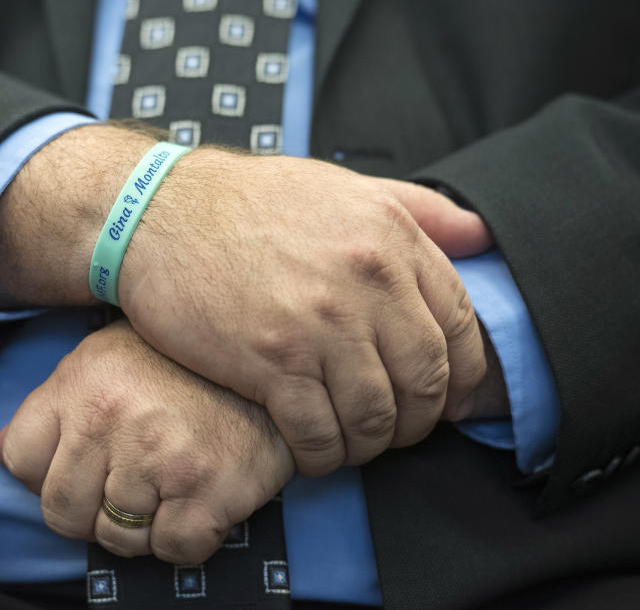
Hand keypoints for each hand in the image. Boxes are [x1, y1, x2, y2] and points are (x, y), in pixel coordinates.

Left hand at [0, 320, 293, 563]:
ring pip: (116, 539)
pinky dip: (185, 539)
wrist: (269, 364)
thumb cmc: (182, 365)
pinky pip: (172, 551)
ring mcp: (159, 458)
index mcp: (81, 383)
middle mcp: (111, 419)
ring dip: (140, 526)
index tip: (79, 469)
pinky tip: (197, 501)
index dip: (45, 473)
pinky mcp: (207, 491)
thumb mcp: (103, 360)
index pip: (19, 459)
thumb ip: (53, 405)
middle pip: (60, 512)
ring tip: (167, 486)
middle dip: (89, 512)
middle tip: (127, 488)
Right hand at [119, 147, 488, 474]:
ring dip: (369, 445)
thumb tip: (482, 232)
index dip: (460, 375)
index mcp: (389, 238)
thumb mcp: (343, 185)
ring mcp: (318, 325)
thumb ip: (420, 207)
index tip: (441, 397)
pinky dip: (323, 455)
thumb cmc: (247, 201)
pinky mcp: (270, 362)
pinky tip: (313, 449)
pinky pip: (319, 433)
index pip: (459, 326)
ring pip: (376, 417)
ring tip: (351, 443)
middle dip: (416, 420)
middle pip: (425, 381)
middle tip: (393, 429)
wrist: (157, 213)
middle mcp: (364, 281)